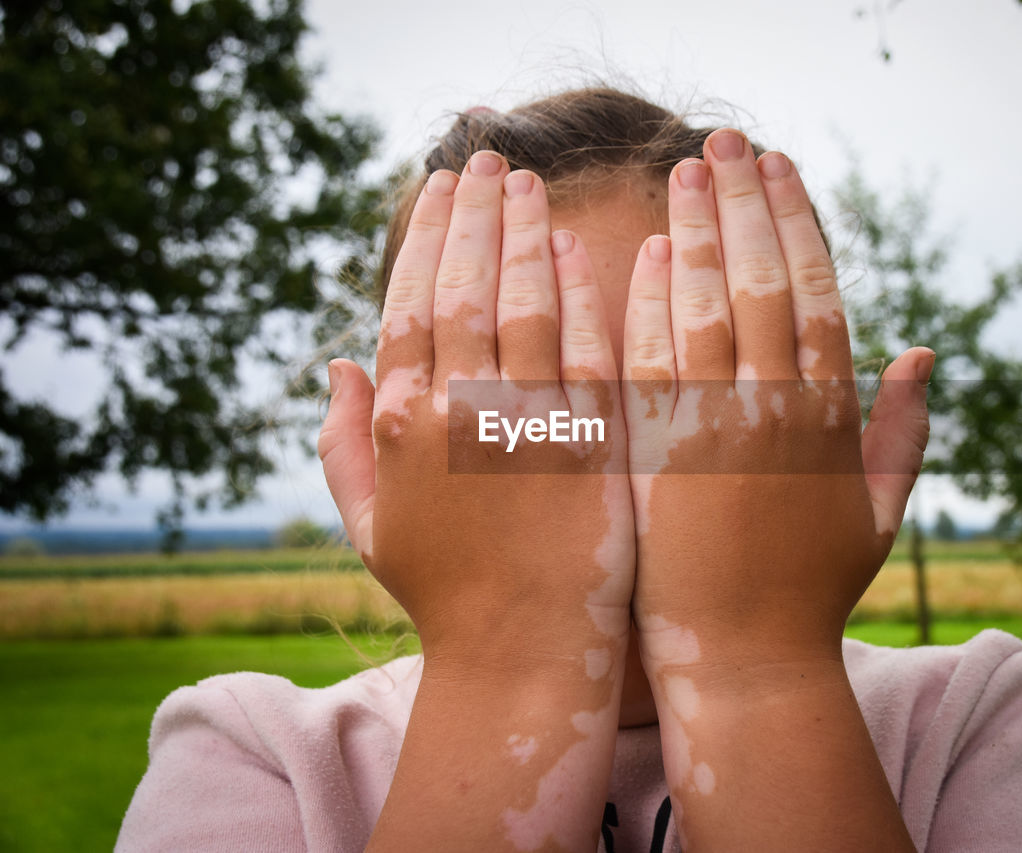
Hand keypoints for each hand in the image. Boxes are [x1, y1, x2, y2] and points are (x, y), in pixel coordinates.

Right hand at [318, 153, 632, 849]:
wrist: (522, 654)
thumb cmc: (447, 592)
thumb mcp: (370, 525)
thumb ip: (342, 444)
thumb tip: (334, 363)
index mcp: (401, 424)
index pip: (409, 303)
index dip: (425, 238)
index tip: (440, 187)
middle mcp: (457, 412)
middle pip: (461, 285)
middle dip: (472, 212)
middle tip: (486, 157)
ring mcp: (527, 424)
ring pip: (521, 300)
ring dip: (521, 231)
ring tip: (527, 181)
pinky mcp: (590, 442)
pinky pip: (582, 348)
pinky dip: (576, 291)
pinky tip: (575, 246)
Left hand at [620, 129, 928, 847]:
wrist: (745, 664)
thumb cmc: (811, 590)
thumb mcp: (876, 512)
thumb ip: (901, 430)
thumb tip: (920, 351)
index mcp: (832, 417)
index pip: (817, 292)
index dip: (799, 223)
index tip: (782, 168)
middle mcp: (779, 411)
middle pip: (764, 280)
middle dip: (747, 202)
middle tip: (726, 140)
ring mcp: (716, 430)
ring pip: (710, 306)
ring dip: (700, 228)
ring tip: (687, 167)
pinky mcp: (658, 455)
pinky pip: (652, 361)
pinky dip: (652, 302)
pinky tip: (649, 249)